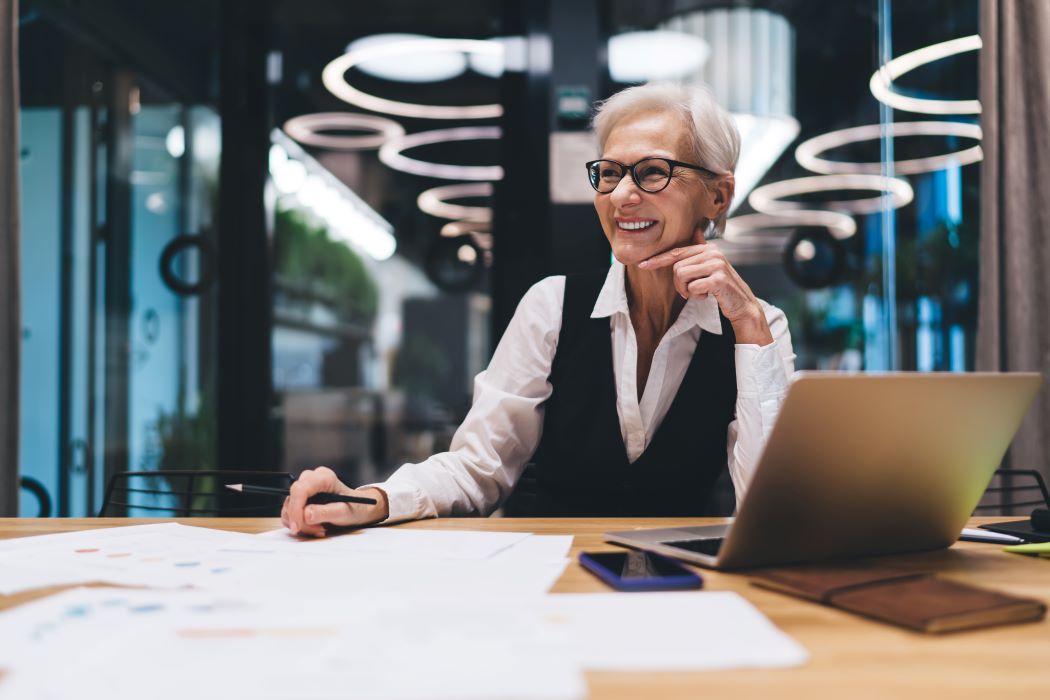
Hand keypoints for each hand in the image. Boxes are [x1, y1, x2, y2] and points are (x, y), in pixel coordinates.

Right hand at [281, 466, 389, 536]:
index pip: (300, 489)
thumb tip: (305, 514)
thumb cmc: (354, 507)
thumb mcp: (343, 512)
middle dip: (300, 519)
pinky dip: (300, 523)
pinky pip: (290, 512)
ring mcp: (305, 487)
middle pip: (292, 498)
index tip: (297, 527)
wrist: (358, 508)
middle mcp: (311, 478)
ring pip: (289, 507)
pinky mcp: (301, 497)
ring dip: (301, 523)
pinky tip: (315, 526)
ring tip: (320, 528)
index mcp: (324, 478)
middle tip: (318, 530)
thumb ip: (325, 512)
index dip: (295, 509)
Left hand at [638, 230, 772, 344]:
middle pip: (677, 267)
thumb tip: (696, 229)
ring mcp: (717, 264)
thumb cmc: (721, 287)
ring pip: (682, 276)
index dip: (658, 259)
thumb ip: (702, 250)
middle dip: (678, 284)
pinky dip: (695, 296)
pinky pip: (692, 287)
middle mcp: (713, 253)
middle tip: (689, 292)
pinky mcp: (718, 279)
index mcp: (708, 248)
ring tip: (699, 293)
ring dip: (686, 290)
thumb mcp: (711, 267)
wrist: (742, 304)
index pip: (677, 252)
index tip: (643, 265)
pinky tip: (707, 296)